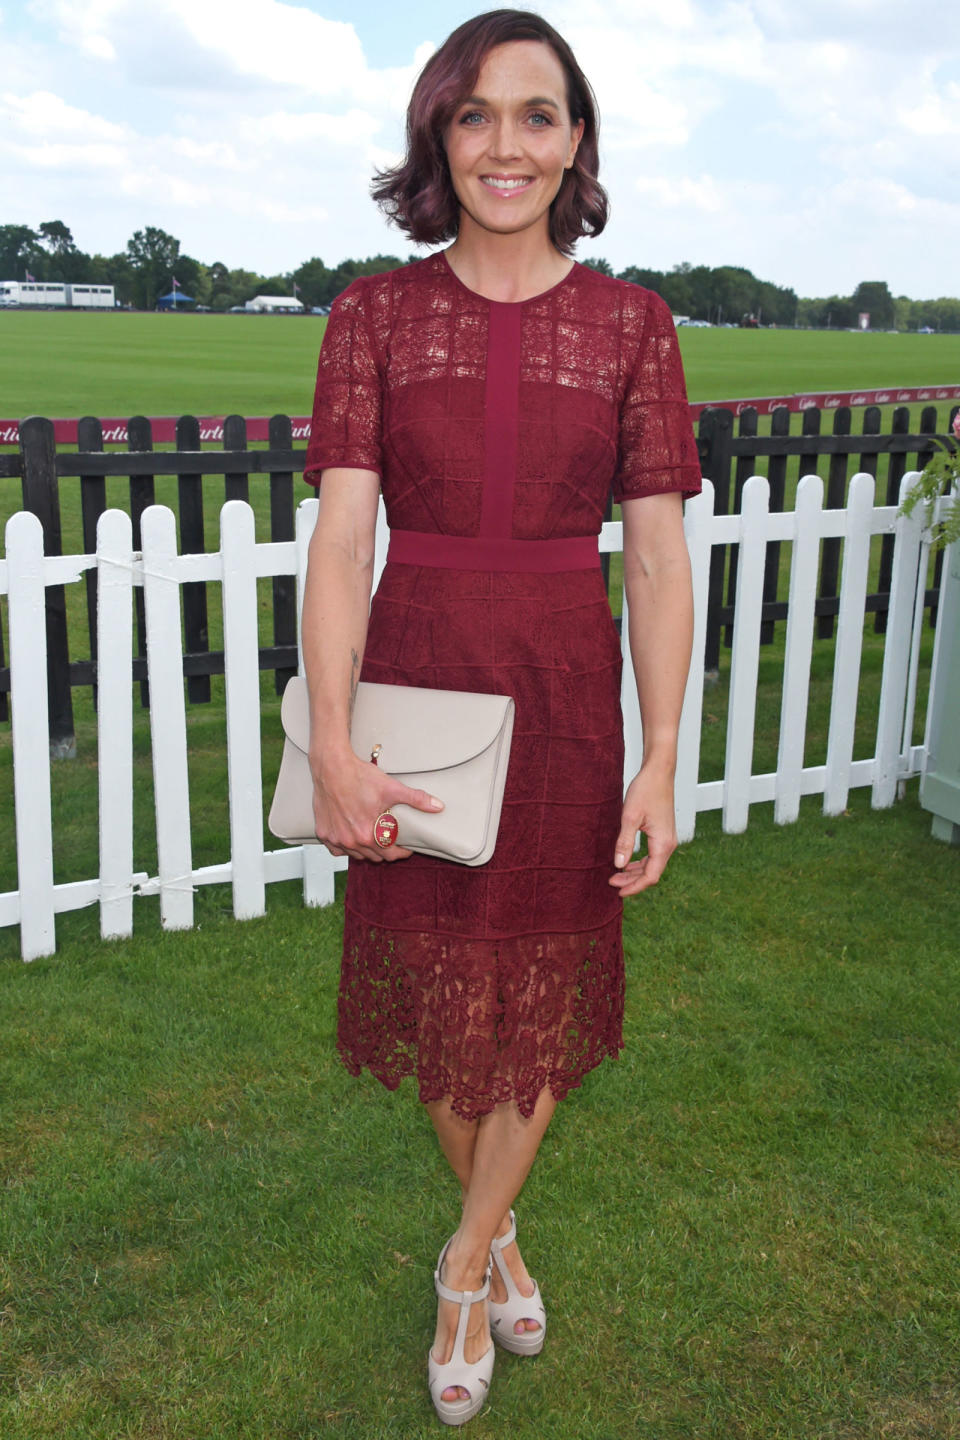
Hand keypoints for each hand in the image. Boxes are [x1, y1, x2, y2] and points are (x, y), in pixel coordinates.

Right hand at [310, 748, 442, 862]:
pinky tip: (353, 836)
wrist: (331, 767)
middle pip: (374, 857)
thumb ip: (416, 799)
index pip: (390, 855)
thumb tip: (438, 806)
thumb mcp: (391, 787)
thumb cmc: (359, 776)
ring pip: (356, 855)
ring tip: (374, 838)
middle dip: (385, 851)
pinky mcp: (323, 833)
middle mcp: (351, 841)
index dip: (402, 852)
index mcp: (368, 834)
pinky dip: (346, 847)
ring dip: (366, 850)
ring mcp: (335, 838)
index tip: (406, 847)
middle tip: (391, 840)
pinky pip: (337, 850)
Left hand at [608, 764, 677, 896]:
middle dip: (632, 881)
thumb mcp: (630, 817)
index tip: (618, 891)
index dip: (634, 886)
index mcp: (663, 844)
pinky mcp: (663, 833)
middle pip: (652, 873)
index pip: (651, 876)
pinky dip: (640, 862)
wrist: (659, 772)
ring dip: (635, 872)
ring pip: (652, 864)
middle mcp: (668, 844)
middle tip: (611, 882)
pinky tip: (627, 862)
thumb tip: (619, 865)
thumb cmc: (645, 791)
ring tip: (617, 874)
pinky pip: (653, 855)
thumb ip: (624, 842)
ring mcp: (667, 839)